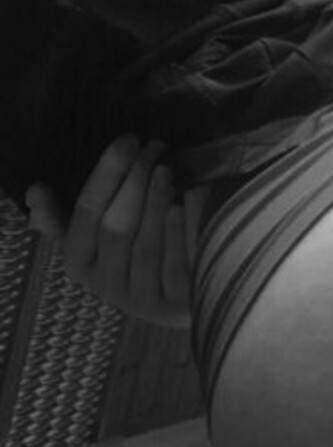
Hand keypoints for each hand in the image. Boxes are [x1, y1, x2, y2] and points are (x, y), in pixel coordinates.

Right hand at [25, 136, 193, 331]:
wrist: (185, 294)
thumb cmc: (136, 252)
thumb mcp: (98, 235)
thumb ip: (65, 215)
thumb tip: (34, 192)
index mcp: (80, 263)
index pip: (87, 212)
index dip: (107, 173)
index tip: (129, 140)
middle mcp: (106, 286)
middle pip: (115, 228)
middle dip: (134, 181)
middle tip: (154, 148)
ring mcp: (141, 300)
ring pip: (144, 246)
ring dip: (155, 201)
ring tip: (167, 168)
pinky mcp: (174, 307)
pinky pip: (174, 266)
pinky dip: (177, 232)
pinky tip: (183, 203)